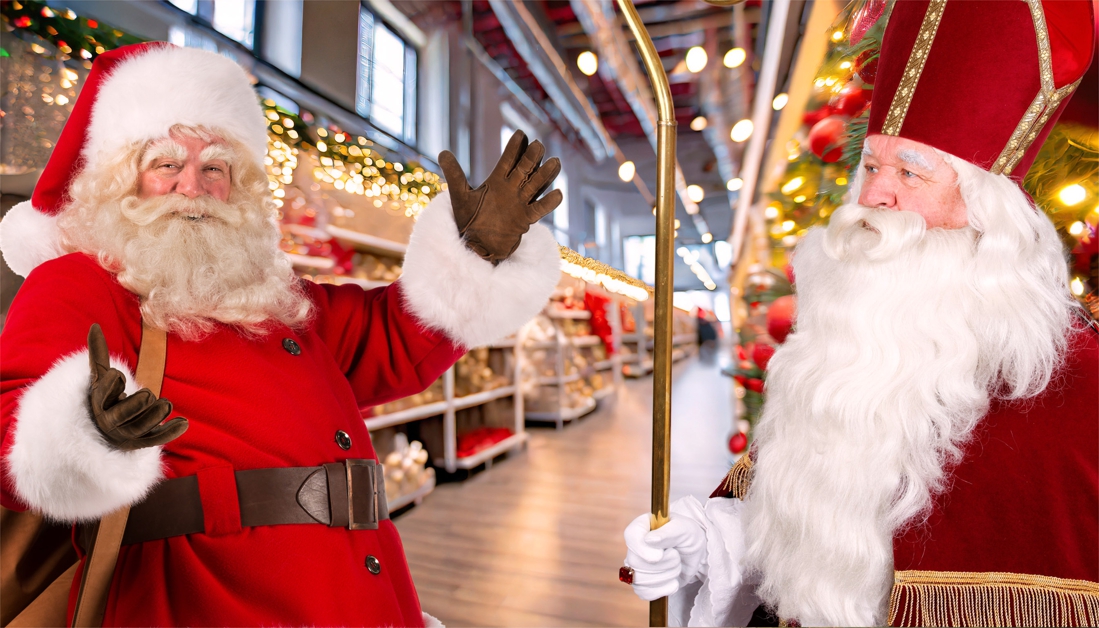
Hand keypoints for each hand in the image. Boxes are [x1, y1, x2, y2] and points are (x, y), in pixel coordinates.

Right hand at [87, 324, 187, 450]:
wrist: (104, 431)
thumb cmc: (106, 397)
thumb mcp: (101, 377)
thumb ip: (99, 355)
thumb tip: (95, 326)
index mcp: (100, 403)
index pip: (102, 396)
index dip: (110, 385)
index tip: (117, 373)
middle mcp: (111, 421)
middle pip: (121, 415)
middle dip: (134, 406)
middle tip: (148, 395)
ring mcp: (127, 434)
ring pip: (140, 428)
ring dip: (154, 416)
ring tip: (167, 404)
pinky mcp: (142, 442)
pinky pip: (156, 439)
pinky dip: (170, 431)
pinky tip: (184, 422)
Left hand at [439, 130, 562, 263]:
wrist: (476, 245)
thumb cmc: (468, 221)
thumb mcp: (460, 196)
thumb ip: (455, 174)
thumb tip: (442, 152)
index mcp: (496, 181)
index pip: (508, 160)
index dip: (514, 148)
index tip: (521, 134)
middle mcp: (511, 190)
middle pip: (525, 169)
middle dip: (532, 158)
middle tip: (538, 145)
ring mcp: (519, 204)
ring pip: (536, 186)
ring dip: (545, 175)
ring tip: (555, 162)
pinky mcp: (525, 220)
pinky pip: (539, 209)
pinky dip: (549, 202)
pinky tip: (558, 193)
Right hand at [623, 511, 707, 600]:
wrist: (696, 553)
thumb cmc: (688, 535)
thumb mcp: (684, 529)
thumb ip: (669, 532)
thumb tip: (649, 540)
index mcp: (642, 526)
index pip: (631, 536)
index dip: (642, 549)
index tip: (659, 555)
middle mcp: (635, 546)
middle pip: (636, 563)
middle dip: (663, 565)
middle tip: (676, 556)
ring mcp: (637, 565)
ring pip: (639, 580)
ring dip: (665, 577)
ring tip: (676, 566)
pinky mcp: (643, 582)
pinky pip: (644, 593)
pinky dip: (663, 590)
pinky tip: (673, 581)